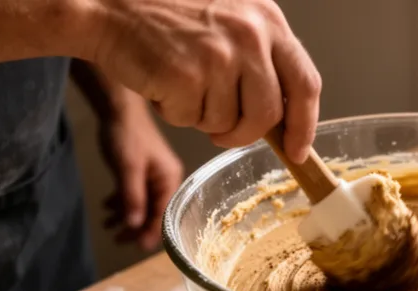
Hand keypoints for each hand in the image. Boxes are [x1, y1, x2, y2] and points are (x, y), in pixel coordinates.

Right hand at [86, 0, 321, 161]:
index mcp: (268, 20)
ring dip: (204, 119)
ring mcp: (219, 55)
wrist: (111, 7)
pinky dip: (175, 113)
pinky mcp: (186, 75)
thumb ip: (264, 61)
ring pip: (229, 123)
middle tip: (223, 132)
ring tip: (184, 84)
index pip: (306, 83)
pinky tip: (164, 82)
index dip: (303, 124)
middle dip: (245, 134)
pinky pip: (192, 121)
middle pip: (268, 115)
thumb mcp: (232, 21)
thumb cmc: (170, 19)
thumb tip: (286, 122)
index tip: (298, 150)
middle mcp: (250, 35)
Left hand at [99, 98, 183, 250]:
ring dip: (125, 217)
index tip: (138, 247)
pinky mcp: (140, 174)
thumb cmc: (127, 136)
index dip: (151, 231)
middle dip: (136, 227)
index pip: (164, 212)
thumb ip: (132, 196)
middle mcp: (165, 181)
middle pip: (153, 212)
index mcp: (170, 180)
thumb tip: (134, 225)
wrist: (118, 109)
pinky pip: (133, 195)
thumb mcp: (128, 168)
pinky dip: (121, 204)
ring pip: (142, 205)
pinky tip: (107, 210)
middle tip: (117, 240)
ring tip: (107, 226)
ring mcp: (153, 178)